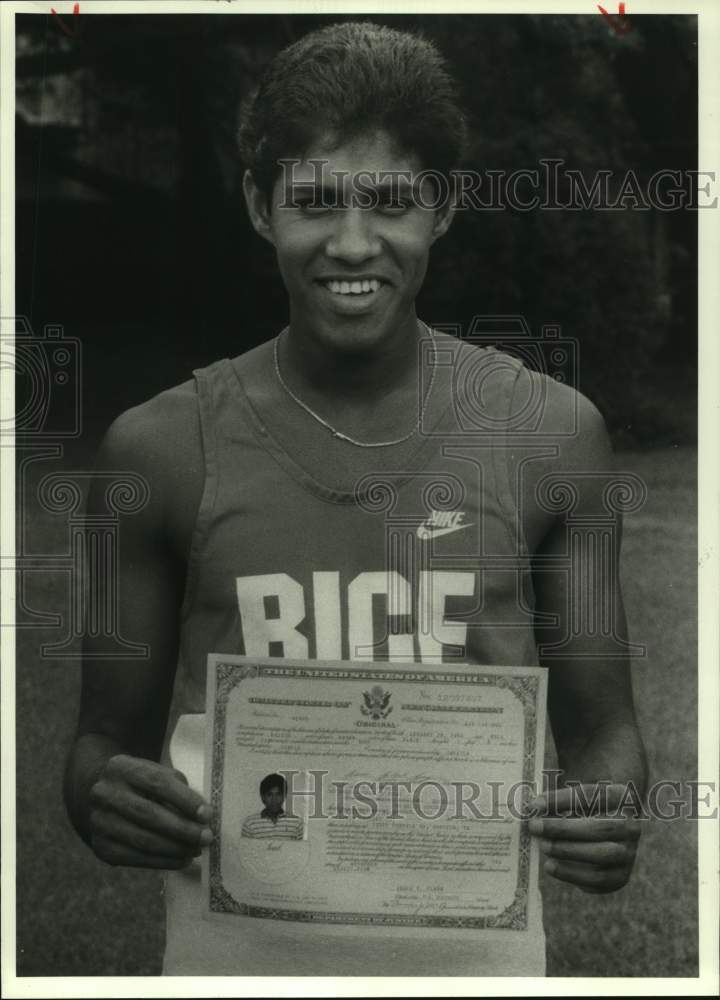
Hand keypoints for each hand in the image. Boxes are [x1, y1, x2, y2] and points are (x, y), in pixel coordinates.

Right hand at [88, 754, 212, 869]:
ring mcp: (100, 822)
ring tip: (197, 850)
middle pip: (149, 815)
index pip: (158, 784)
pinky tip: (181, 860)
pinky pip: (136, 859)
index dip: (185, 800)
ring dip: (176, 849)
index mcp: (122, 768)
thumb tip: (202, 816)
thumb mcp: (154, 772)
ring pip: (143, 840)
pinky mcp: (101, 847)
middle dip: (183, 829)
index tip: (208, 814)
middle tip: (206, 838)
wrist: (97, 795)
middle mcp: (105, 794)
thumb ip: (176, 788)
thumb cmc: (139, 783)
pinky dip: (163, 862)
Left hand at [527, 783, 640, 893]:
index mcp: (623, 798)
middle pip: (600, 828)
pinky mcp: (619, 877)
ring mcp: (628, 854)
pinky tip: (550, 866)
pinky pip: (597, 879)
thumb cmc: (583, 807)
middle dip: (563, 828)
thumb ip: (557, 798)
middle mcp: (632, 826)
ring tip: (543, 846)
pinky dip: (571, 874)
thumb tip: (533, 807)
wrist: (604, 830)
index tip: (536, 804)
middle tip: (535, 826)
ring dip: (567, 851)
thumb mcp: (575, 795)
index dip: (563, 800)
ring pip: (601, 855)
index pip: (594, 796)